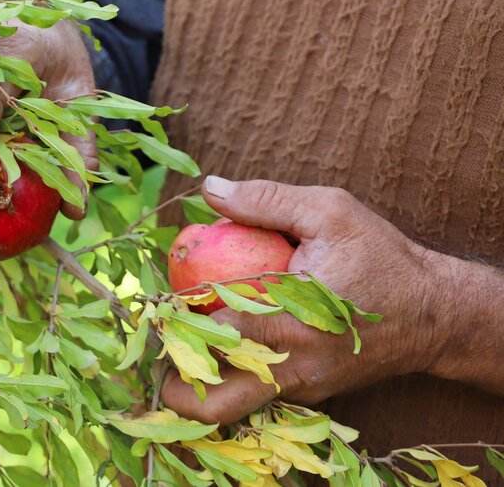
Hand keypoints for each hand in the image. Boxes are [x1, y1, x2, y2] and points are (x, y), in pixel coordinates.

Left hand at [161, 176, 449, 423]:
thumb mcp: (331, 212)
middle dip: (173, 374)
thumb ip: (266, 199)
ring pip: (226, 408)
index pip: (214, 331)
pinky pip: (252, 397)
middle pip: (210, 398)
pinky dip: (227, 377)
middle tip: (160, 338)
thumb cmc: (381, 258)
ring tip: (180, 343)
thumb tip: (210, 188)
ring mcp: (298, 387)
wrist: (436, 314)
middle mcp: (291, 365)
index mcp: (292, 319)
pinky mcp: (305, 394)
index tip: (159, 299)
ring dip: (195, 382)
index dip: (176, 318)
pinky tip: (218, 344)